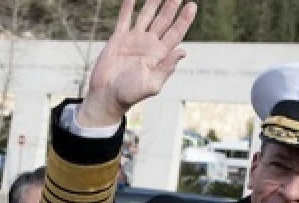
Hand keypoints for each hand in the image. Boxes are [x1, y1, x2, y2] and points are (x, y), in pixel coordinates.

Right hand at [78, 0, 196, 126]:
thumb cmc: (130, 94)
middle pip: (163, 20)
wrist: (106, 96)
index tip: (191, 6)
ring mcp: (133, 40)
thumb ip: (166, 67)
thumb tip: (183, 51)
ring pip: (146, 16)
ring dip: (153, 3)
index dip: (184, 19)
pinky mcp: (118, 39)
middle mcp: (148, 45)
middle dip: (171, 6)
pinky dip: (128, 8)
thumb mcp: (152, 84)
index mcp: (159, 55)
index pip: (175, 32)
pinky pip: (124, 19)